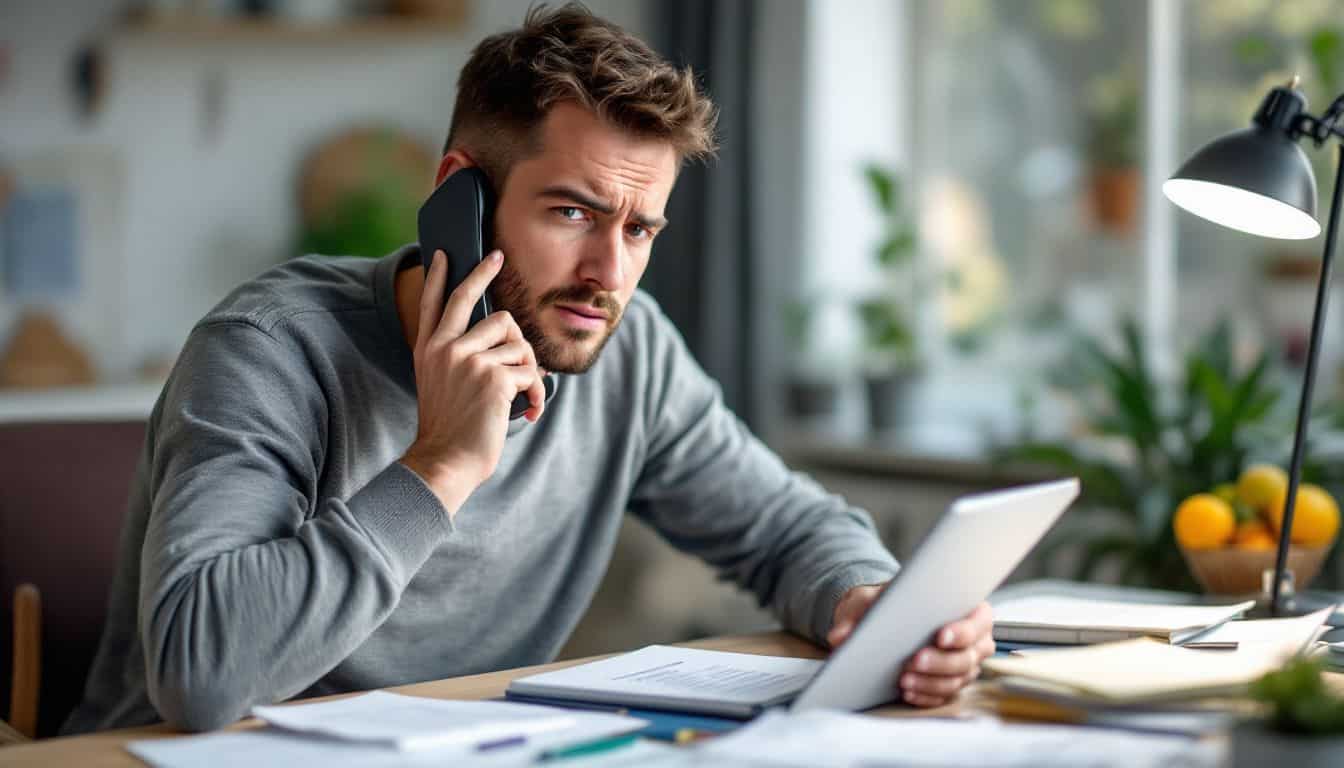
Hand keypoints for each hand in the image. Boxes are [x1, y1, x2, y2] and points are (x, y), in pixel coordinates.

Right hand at [400, 250, 545, 515]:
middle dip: (484, 272)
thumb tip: (506, 335)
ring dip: (527, 366)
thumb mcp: (442, 386)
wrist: (445, 461)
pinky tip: (529, 409)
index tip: (442, 254)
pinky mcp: (492, 376)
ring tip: (522, 393)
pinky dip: (536, 392)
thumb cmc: (451, 430)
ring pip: (515, 340)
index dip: (437, 277)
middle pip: (468, 298)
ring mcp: (467, 359)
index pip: (432, 306)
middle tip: (497, 256)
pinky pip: (530, 370)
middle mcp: (444, 349)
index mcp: (428, 351)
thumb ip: (460, 358)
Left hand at [828, 584, 994, 708]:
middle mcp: (974, 640)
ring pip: (956, 679)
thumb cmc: (888, 603)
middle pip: (967, 656)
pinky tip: (907, 691)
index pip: (977, 622)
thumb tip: (839, 636)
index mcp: (968, 609)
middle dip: (940, 661)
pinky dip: (926, 695)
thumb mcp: (872, 599)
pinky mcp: (951, 683)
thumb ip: (858, 613)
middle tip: (914, 660)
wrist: (884, 616)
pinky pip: (944, 695)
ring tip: (904, 679)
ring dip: (930, 681)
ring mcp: (965, 664)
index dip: (962, 631)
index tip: (940, 635)